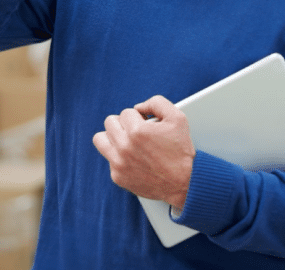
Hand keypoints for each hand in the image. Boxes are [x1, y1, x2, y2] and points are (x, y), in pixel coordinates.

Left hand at [93, 95, 195, 209]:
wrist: (185, 182)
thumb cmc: (181, 150)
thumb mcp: (177, 118)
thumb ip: (157, 103)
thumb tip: (138, 107)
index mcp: (137, 131)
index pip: (126, 112)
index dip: (139, 117)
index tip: (147, 124)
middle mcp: (124, 147)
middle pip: (109, 122)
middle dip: (124, 123)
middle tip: (136, 131)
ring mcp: (119, 163)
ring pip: (100, 140)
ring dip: (112, 137)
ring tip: (125, 140)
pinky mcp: (117, 177)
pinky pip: (109, 159)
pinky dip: (119, 157)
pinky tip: (134, 159)